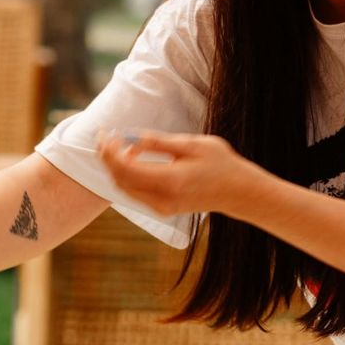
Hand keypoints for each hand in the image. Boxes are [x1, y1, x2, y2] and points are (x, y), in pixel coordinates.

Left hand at [97, 130, 260, 216]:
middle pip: (120, 180)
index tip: (105, 134)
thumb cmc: (221, 164)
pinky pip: (135, 193)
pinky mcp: (163, 209)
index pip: (126, 169)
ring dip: (116, 167)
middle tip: (105, 138)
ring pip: (125, 189)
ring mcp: (162, 207)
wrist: (239, 192)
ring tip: (116, 145)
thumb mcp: (193, 144)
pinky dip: (127, 176)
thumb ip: (160, 142)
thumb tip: (132, 137)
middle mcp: (162, 198)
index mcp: (169, 181)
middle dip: (108, 159)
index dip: (110, 152)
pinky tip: (131, 159)